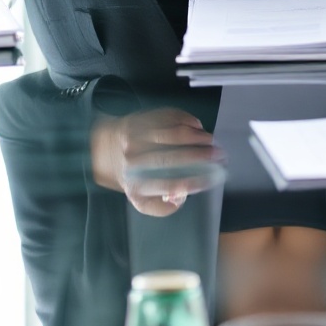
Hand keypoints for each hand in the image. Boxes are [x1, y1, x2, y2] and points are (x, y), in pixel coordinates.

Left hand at [89, 109, 220, 213]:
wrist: (106, 149)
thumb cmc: (133, 176)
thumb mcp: (142, 200)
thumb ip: (162, 207)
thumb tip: (181, 195)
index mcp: (135, 184)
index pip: (166, 185)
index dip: (191, 182)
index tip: (211, 179)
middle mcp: (133, 161)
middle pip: (170, 158)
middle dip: (198, 156)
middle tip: (219, 155)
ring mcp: (135, 137)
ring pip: (170, 134)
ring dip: (195, 136)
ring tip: (212, 140)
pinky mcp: (139, 119)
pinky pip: (166, 117)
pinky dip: (186, 120)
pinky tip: (198, 127)